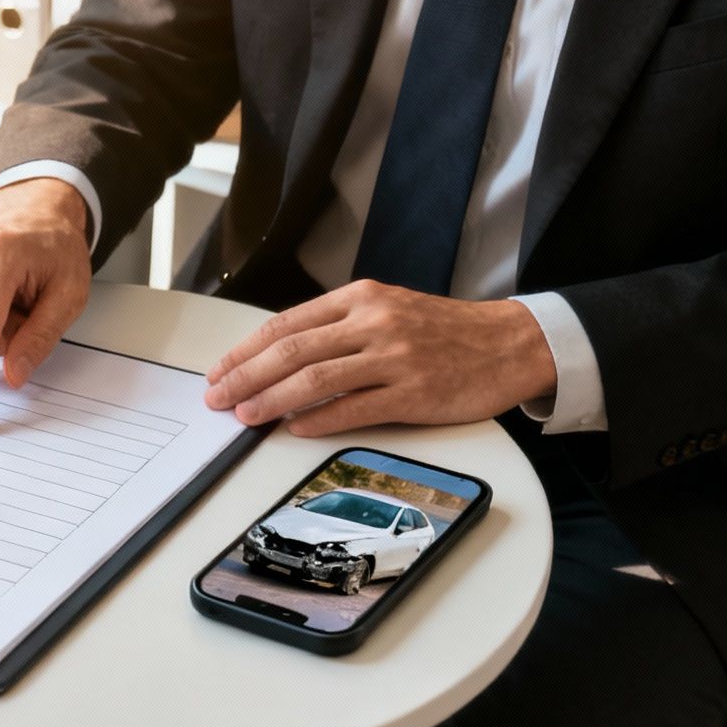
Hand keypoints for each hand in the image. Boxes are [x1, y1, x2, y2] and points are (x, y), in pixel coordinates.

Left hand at [203, 280, 556, 434]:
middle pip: (292, 350)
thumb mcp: (387, 310)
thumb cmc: (444, 331)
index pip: (286, 324)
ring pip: (316, 379)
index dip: (246, 350)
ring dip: (272, 399)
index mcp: (361, 298)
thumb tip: (281, 357)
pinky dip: (319, 419)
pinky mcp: (414, 392)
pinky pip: (355, 407)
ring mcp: (394, 357)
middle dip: (245, 375)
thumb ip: (338, 328)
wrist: (509, 343)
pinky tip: (295, 428)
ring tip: (245, 416)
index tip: (220, 370)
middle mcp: (374, 322)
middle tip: (217, 397)